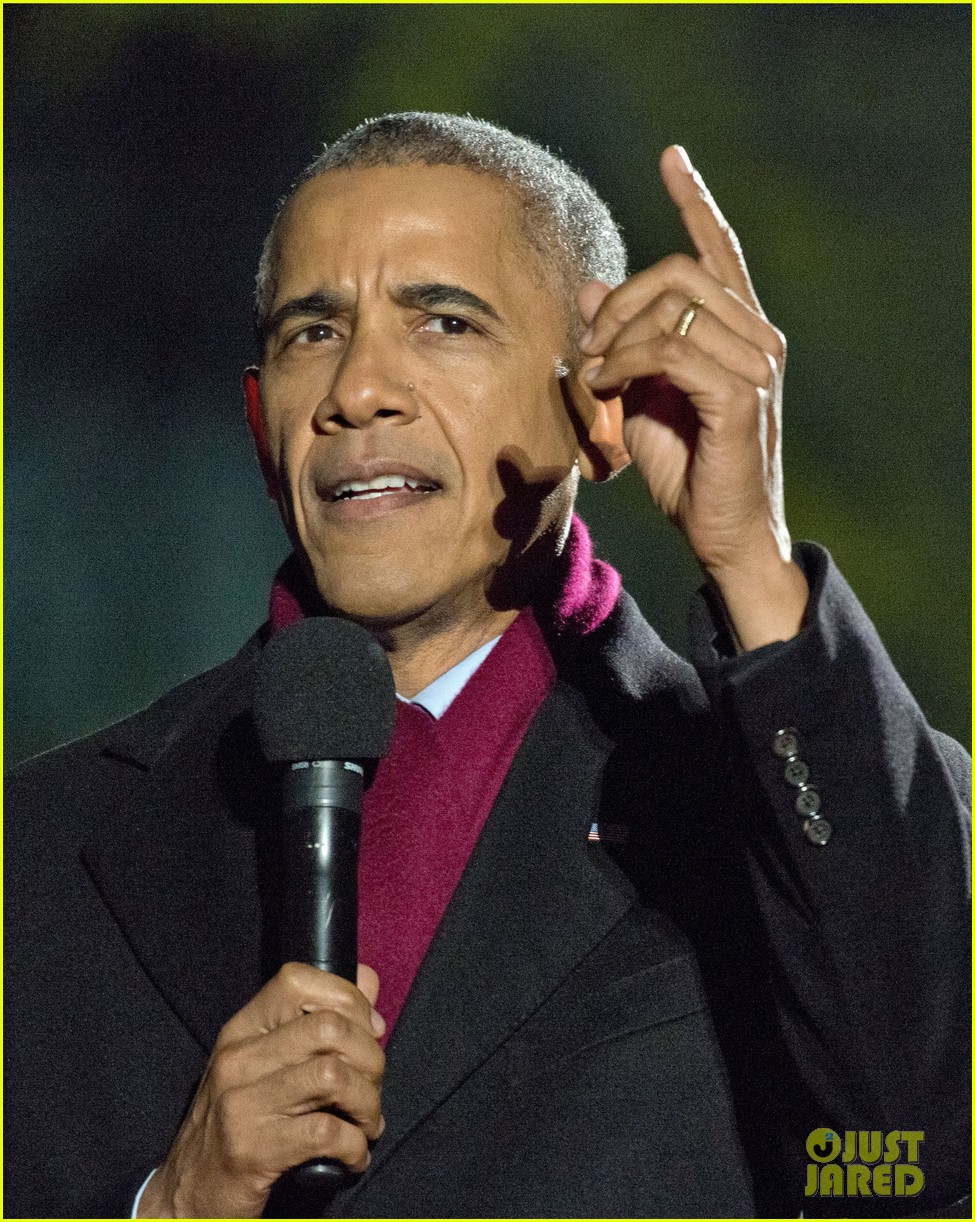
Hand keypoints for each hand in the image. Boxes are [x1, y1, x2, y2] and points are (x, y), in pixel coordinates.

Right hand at [139, 964, 385, 1218]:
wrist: (186, 1195)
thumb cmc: (239, 1124)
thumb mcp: (265, 1064)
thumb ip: (316, 1020)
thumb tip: (368, 983)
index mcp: (242, 1030)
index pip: (298, 980)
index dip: (348, 1000)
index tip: (369, 1032)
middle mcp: (238, 1059)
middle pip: (330, 1028)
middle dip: (370, 1059)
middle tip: (372, 1087)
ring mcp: (241, 1103)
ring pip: (334, 1076)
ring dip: (367, 1104)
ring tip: (366, 1123)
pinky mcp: (251, 1151)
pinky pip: (327, 1133)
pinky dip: (355, 1146)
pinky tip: (353, 1156)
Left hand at [576, 145, 807, 649]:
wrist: (725, 535)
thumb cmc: (688, 471)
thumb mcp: (642, 399)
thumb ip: (624, 343)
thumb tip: (594, 288)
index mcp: (738, 331)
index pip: (719, 251)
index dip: (694, 200)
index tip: (672, 156)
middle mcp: (757, 337)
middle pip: (681, 271)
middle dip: (621, 299)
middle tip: (588, 348)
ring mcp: (755, 364)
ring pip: (674, 307)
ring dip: (618, 337)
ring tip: (594, 376)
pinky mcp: (741, 396)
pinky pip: (671, 351)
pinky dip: (626, 363)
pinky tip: (605, 387)